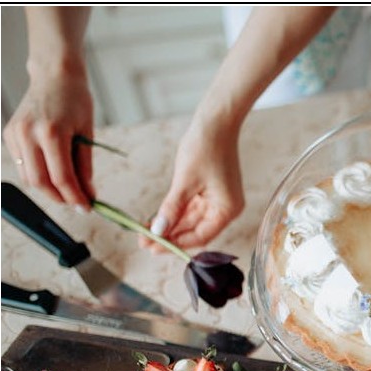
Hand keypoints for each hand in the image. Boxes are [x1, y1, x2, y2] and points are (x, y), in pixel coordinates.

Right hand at [3, 71, 93, 208]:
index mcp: (51, 133)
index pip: (62, 178)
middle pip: (41, 182)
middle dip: (61, 198)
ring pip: (29, 177)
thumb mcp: (87, 133)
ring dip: (49, 189)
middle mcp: (28, 133)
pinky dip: (38, 174)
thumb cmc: (76, 100)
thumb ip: (85, 167)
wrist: (54, 75)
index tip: (87, 207)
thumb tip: (88, 194)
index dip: (75, 197)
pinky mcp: (9, 134)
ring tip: (68, 188)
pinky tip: (53, 171)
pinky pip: (22, 165)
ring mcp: (15, 133)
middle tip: (78, 202)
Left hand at [144, 119, 243, 251]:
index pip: (200, 236)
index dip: (176, 244)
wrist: (215, 123)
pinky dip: (174, 214)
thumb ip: (172, 209)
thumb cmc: (205, 148)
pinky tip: (156, 220)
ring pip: (190, 221)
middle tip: (143, 242)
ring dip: (169, 227)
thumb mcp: (185, 181)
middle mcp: (224, 209)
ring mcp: (216, 201)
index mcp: (227, 210)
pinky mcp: (208, 192)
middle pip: (195, 231)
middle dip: (170, 237)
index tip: (153, 247)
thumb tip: (158, 232)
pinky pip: (190, 209)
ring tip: (144, 233)